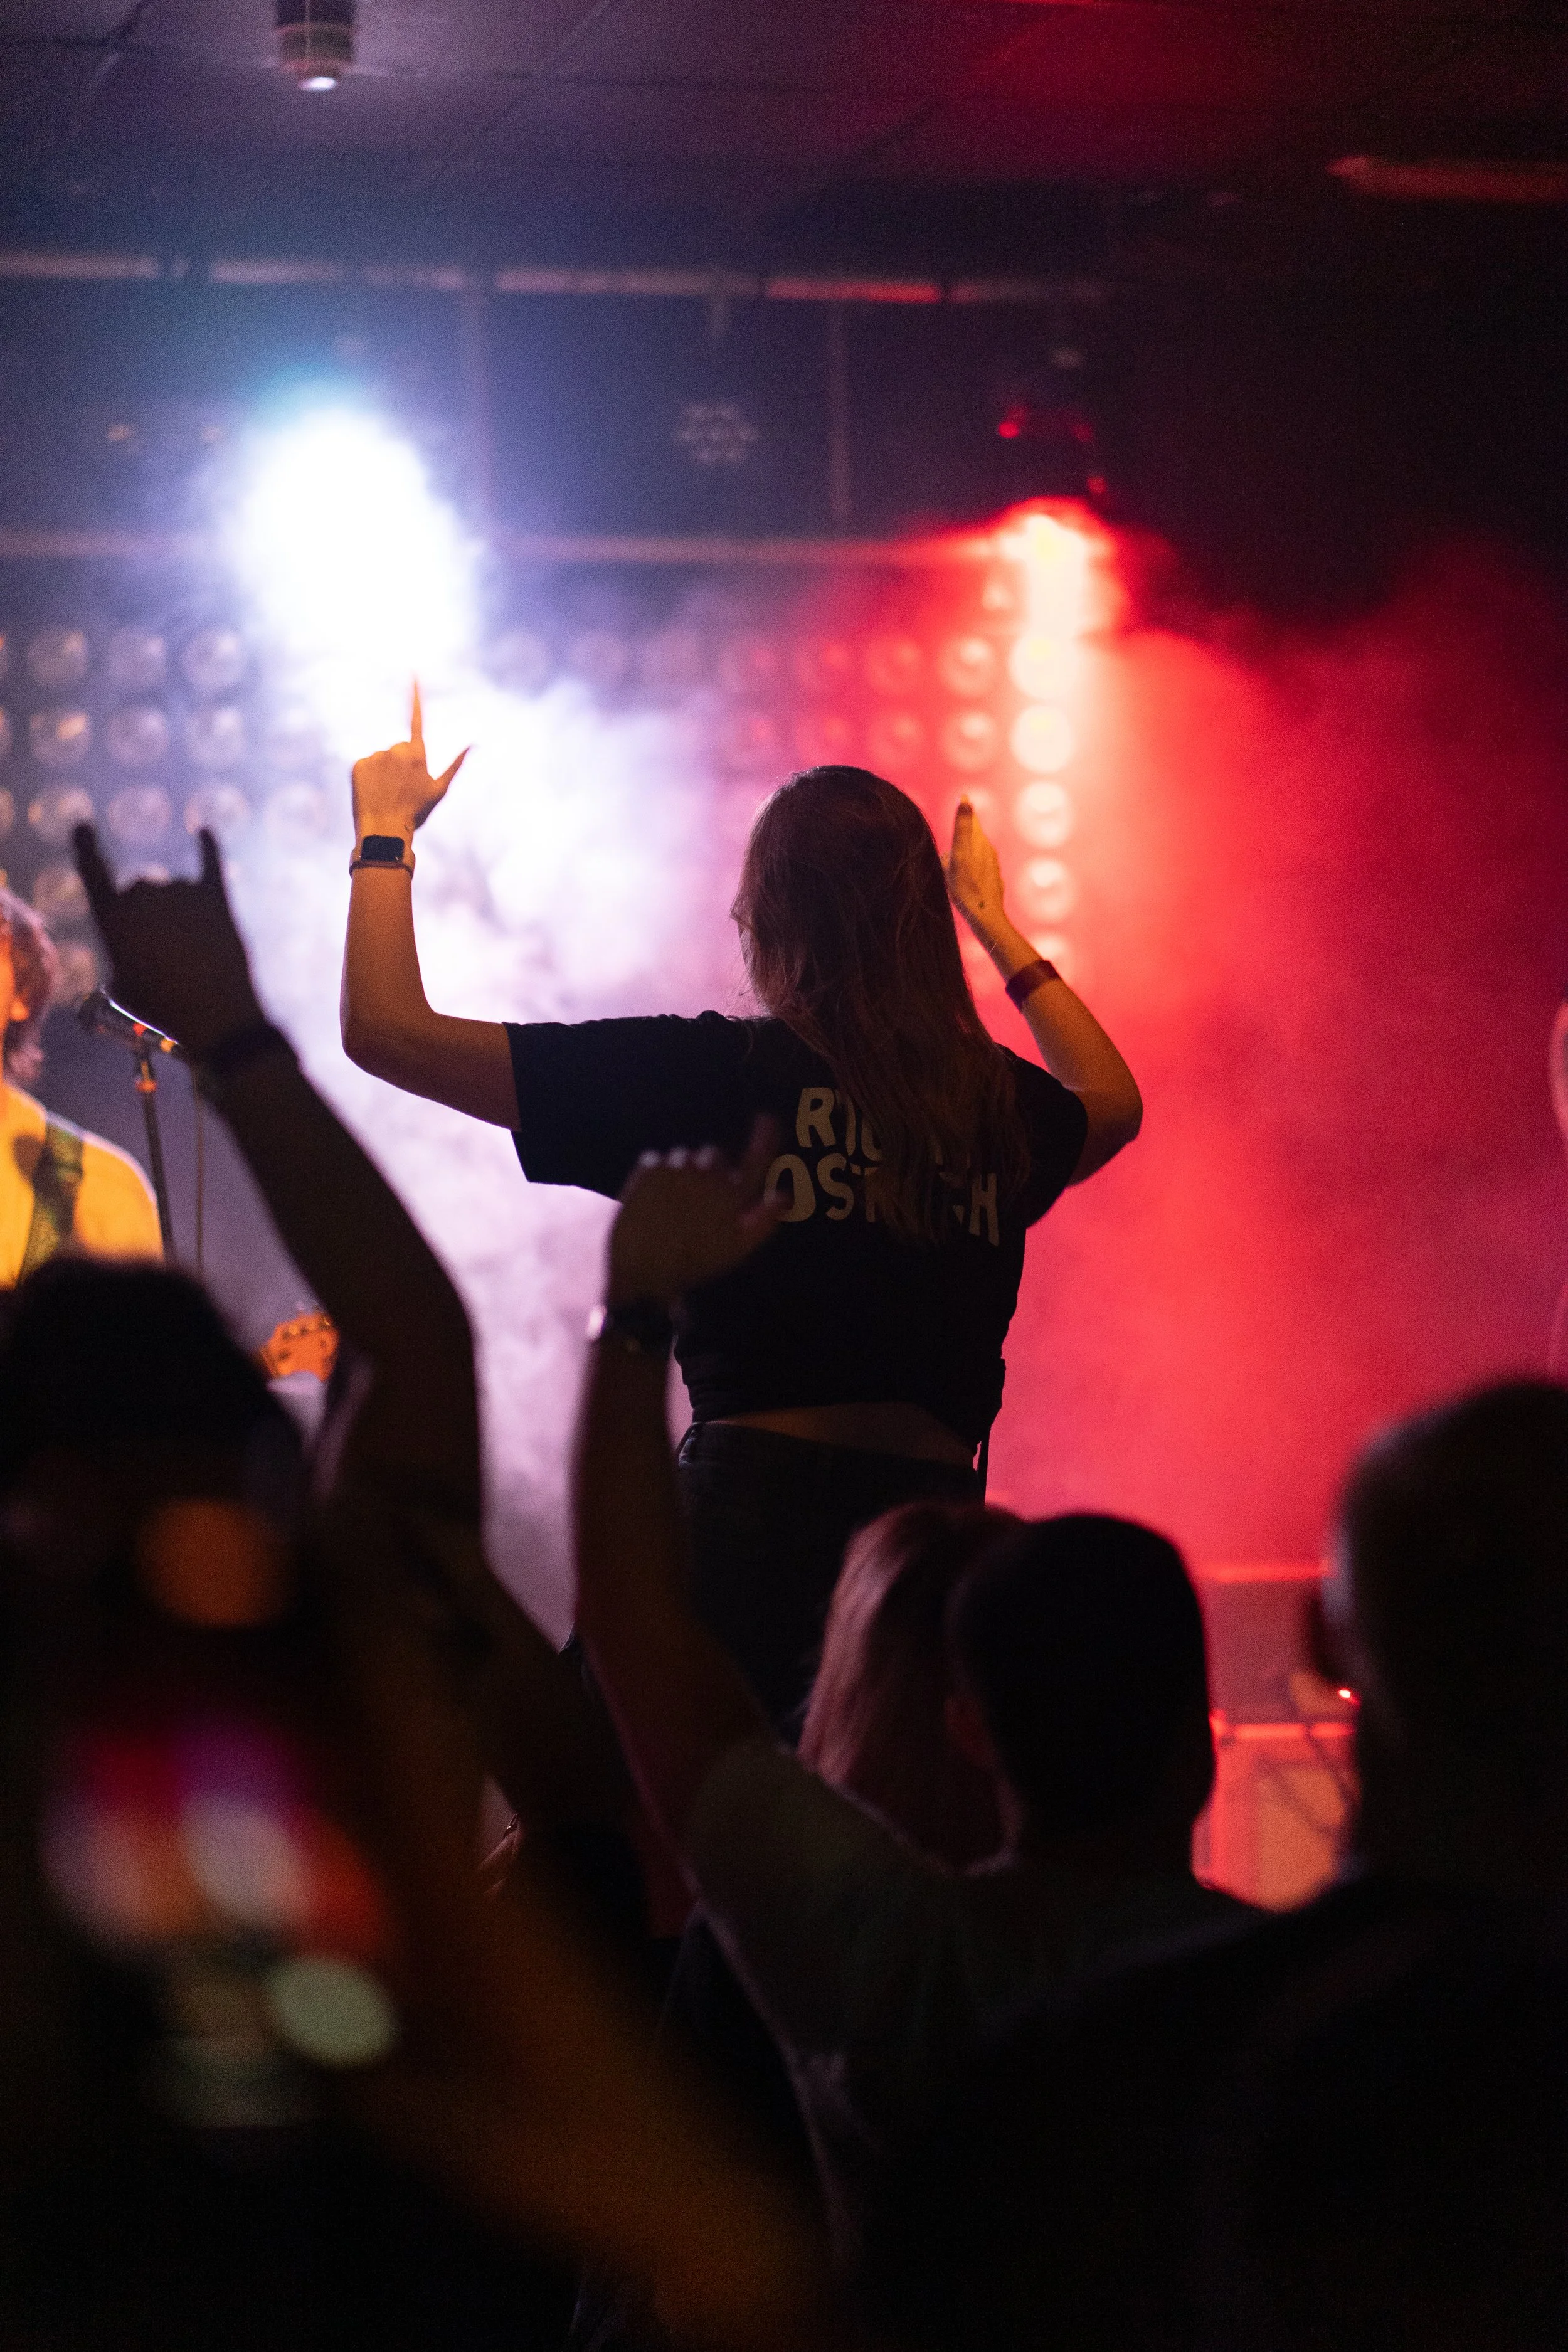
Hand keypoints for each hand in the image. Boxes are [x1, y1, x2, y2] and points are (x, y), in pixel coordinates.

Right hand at [74, 824, 264, 1057]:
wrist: (215, 1016)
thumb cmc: (162, 1008)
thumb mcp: (124, 988)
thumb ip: (121, 957)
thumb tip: (135, 952)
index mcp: (111, 917)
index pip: (91, 871)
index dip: (85, 845)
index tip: (84, 824)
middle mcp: (141, 895)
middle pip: (141, 888)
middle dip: (150, 914)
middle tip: (166, 953)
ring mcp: (179, 892)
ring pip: (176, 890)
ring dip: (181, 912)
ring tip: (194, 953)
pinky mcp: (215, 897)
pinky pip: (210, 863)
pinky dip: (208, 846)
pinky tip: (205, 831)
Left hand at [351, 681, 468, 846]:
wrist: (385, 830)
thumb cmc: (416, 812)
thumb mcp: (440, 789)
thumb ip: (456, 764)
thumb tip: (475, 744)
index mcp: (417, 753)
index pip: (416, 717)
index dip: (415, 694)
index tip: (412, 672)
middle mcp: (396, 749)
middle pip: (398, 749)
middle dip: (400, 764)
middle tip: (400, 790)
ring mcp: (375, 755)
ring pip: (381, 758)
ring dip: (383, 772)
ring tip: (385, 794)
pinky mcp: (358, 764)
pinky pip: (365, 766)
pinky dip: (367, 777)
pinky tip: (372, 793)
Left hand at [607, 1120, 782, 1307]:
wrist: (638, 1267)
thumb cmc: (693, 1262)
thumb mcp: (735, 1248)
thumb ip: (764, 1220)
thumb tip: (786, 1195)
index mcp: (733, 1193)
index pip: (757, 1157)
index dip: (765, 1137)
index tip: (767, 1118)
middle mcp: (708, 1172)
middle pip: (717, 1154)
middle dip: (714, 1169)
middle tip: (702, 1199)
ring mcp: (677, 1166)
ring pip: (687, 1156)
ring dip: (686, 1171)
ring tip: (675, 1204)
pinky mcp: (649, 1167)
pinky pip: (660, 1159)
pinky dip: (660, 1173)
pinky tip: (655, 1200)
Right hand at [946, 798, 1008, 948]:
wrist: (984, 915)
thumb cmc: (968, 887)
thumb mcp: (960, 854)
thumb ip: (963, 826)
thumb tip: (966, 803)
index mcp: (979, 843)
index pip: (972, 820)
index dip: (965, 809)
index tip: (964, 796)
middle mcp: (988, 852)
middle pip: (977, 834)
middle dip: (969, 825)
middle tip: (963, 814)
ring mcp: (991, 867)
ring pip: (980, 850)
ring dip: (971, 844)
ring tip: (964, 840)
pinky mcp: (992, 880)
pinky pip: (981, 865)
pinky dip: (974, 860)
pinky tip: (970, 868)